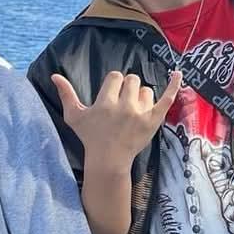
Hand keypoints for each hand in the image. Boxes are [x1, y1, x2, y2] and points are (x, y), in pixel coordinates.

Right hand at [52, 68, 180, 168]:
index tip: (110, 96)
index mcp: (105, 103)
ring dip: (140, 96)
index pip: (115, 76)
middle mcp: (124, 106)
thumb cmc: (90, 137)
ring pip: (146, 90)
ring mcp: (141, 114)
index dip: (113, 84)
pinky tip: (178, 73)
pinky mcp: (154, 120)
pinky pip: (167, 98)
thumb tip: (55, 76)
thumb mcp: (74, 117)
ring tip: (132, 111)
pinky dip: (173, 85)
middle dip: (126, 89)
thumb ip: (66, 94)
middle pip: (132, 79)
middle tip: (121, 105)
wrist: (109, 160)